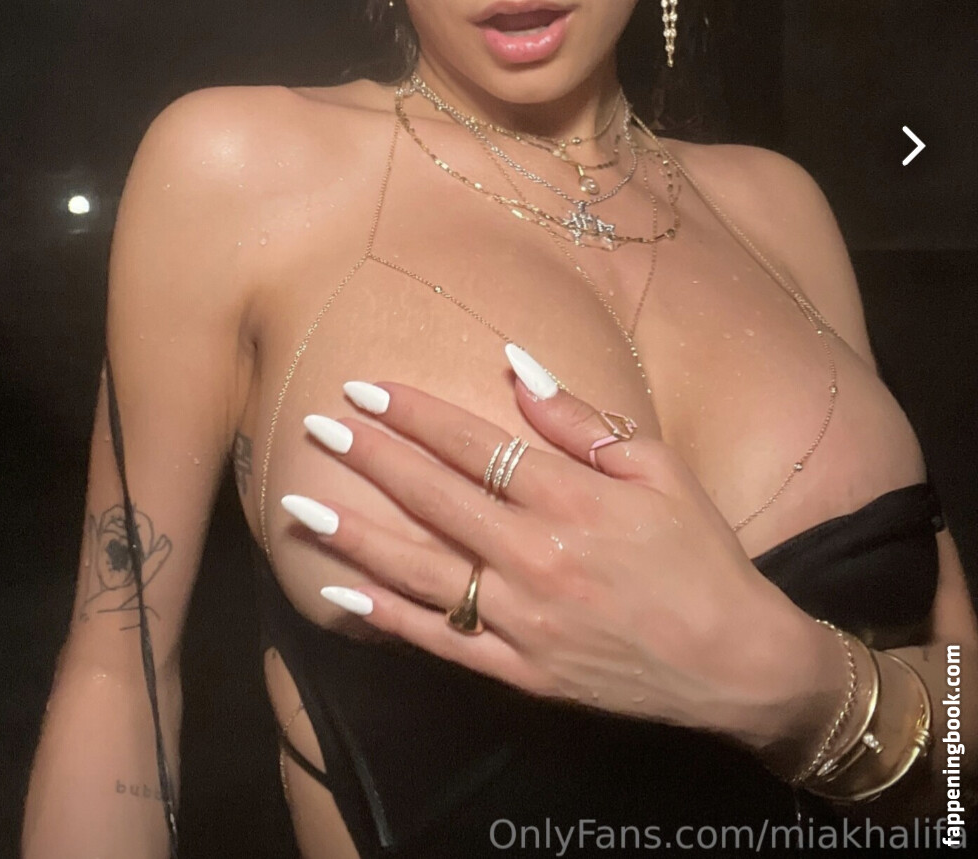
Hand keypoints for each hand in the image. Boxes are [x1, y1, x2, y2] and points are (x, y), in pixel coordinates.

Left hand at [282, 345, 841, 759]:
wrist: (736, 662)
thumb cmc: (699, 553)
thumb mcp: (657, 469)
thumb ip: (580, 419)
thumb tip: (515, 362)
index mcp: (571, 499)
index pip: (473, 444)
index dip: (414, 414)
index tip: (364, 387)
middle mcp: (536, 557)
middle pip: (434, 498)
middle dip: (368, 457)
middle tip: (314, 426)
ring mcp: (522, 620)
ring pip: (419, 570)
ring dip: (354, 534)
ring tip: (298, 506)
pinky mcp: (519, 672)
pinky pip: (440, 642)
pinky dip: (387, 618)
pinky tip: (342, 593)